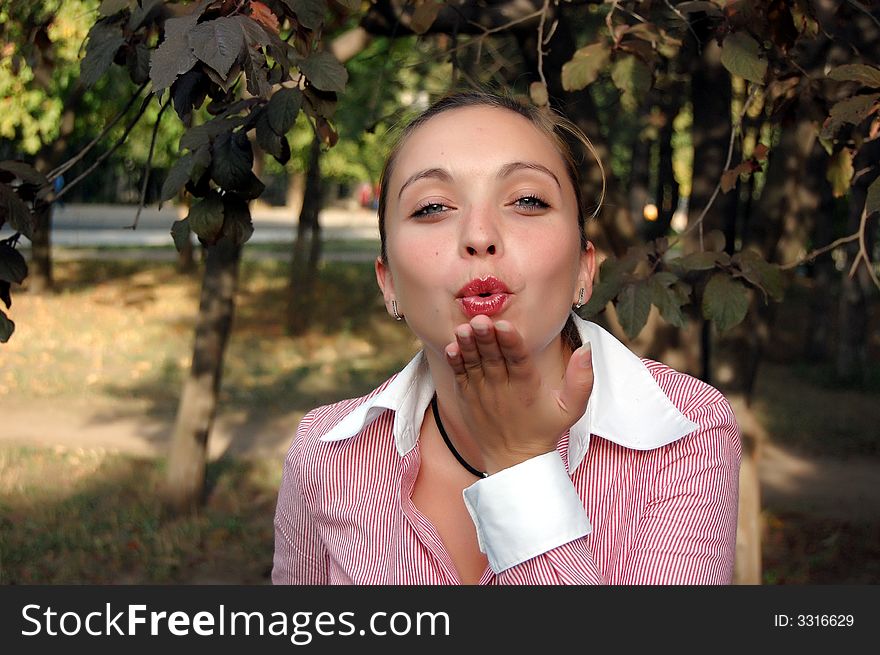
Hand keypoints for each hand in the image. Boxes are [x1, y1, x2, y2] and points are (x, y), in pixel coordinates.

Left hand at [443, 314, 593, 474]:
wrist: (514, 460)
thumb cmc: (544, 429)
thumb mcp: (571, 409)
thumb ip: (581, 380)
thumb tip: (586, 348)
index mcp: (527, 387)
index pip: (519, 360)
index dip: (511, 342)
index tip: (504, 325)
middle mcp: (502, 389)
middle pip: (493, 358)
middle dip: (486, 338)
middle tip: (479, 320)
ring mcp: (482, 393)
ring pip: (474, 364)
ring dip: (468, 346)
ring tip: (463, 329)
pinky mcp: (467, 397)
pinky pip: (460, 377)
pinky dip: (455, 363)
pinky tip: (451, 347)